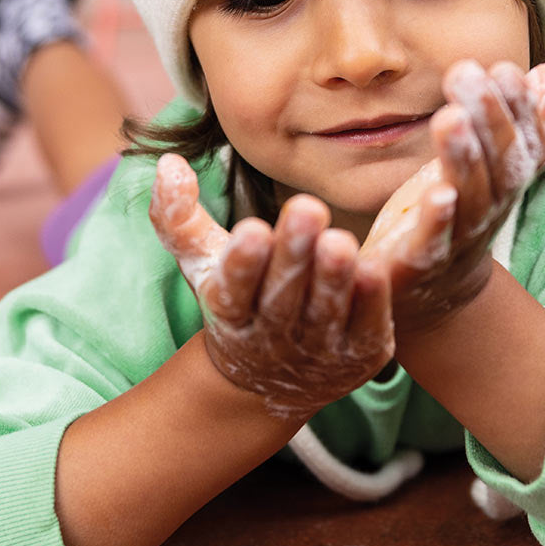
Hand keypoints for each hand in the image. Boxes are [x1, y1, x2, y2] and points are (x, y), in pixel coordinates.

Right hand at [149, 154, 393, 417]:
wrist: (274, 382)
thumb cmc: (239, 302)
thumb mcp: (202, 264)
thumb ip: (178, 218)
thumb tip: (168, 162)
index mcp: (230, 311)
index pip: (233, 288)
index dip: (243, 262)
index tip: (252, 229)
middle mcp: (273, 334)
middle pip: (283, 295)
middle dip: (294, 254)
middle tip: (307, 208)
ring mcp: (318, 348)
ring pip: (327, 312)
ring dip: (334, 278)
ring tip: (340, 241)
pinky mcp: (361, 354)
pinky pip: (368, 327)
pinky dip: (372, 303)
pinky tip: (376, 270)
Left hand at [360, 59, 544, 334]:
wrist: (429, 294)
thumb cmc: (455, 214)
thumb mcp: (486, 165)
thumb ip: (518, 123)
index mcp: (505, 182)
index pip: (522, 142)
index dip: (518, 108)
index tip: (504, 68)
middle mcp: (490, 210)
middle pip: (499, 164)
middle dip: (487, 117)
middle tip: (466, 72)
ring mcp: (458, 238)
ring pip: (469, 197)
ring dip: (462, 156)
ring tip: (449, 115)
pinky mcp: (421, 264)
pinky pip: (435, 241)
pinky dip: (439, 218)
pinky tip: (437, 191)